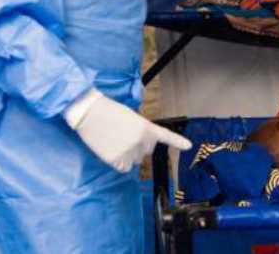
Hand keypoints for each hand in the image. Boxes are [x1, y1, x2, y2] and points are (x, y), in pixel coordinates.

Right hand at [68, 90, 191, 171]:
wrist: (89, 113)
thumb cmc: (108, 111)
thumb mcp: (131, 118)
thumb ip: (140, 131)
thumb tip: (140, 147)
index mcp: (146, 128)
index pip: (165, 136)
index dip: (178, 142)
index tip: (189, 146)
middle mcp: (142, 141)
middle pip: (146, 151)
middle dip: (137, 145)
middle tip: (122, 134)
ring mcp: (130, 152)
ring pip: (135, 160)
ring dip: (128, 154)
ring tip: (114, 140)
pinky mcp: (117, 160)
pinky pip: (124, 168)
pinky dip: (119, 163)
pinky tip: (111, 151)